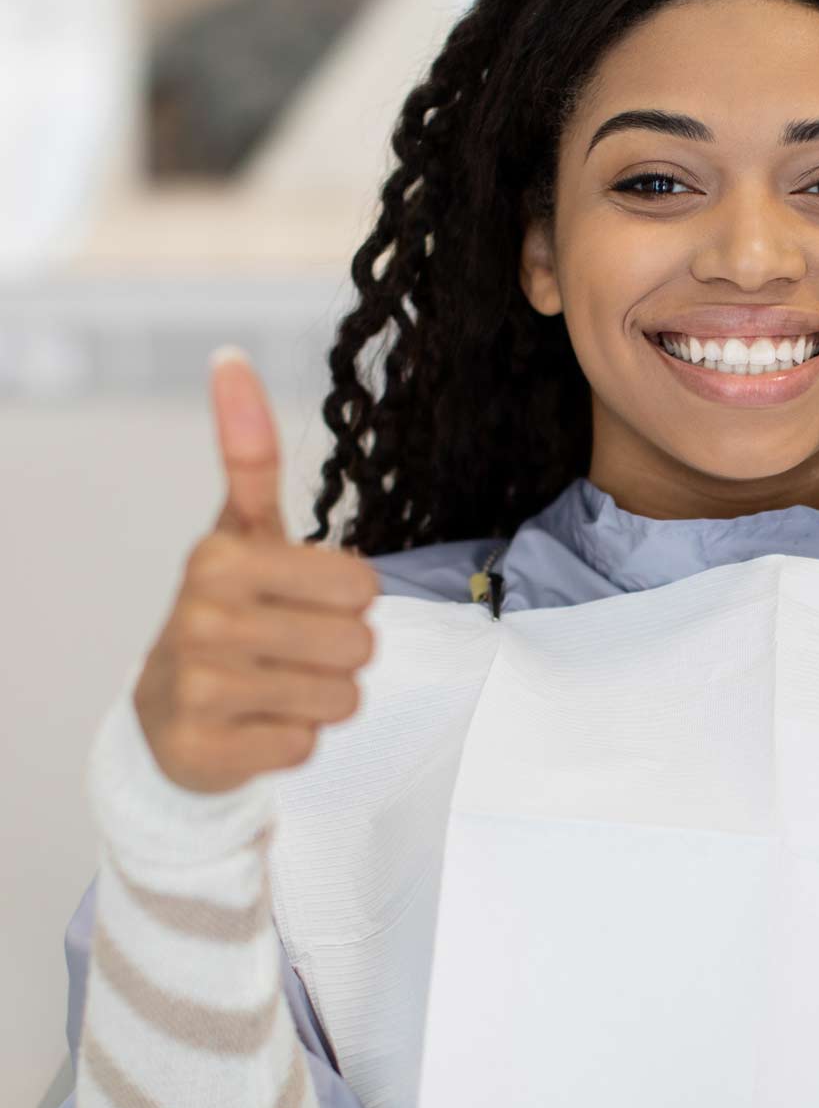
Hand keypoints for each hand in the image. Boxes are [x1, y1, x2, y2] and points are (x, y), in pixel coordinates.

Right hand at [132, 348, 381, 793]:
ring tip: (275, 685)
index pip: (362, 584)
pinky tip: (255, 723)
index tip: (301, 599)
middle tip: (292, 650)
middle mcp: (202, 618)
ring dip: (322, 698)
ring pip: (342, 698)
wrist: (168, 713)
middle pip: (360, 644)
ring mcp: (198, 688)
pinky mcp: (205, 750)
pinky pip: (307, 746)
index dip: (347, 599)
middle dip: (341, 653)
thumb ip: (246, 451)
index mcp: (221, 556)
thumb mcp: (240, 531)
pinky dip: (293, 740)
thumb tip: (231, 357)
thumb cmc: (228, 610)